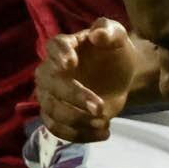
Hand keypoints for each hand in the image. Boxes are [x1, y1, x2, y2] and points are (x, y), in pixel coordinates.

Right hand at [41, 20, 147, 143]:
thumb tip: (97, 35)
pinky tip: (103, 133)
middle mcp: (50, 70)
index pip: (53, 47)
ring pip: (52, 110)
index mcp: (63, 46)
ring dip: (77, 120)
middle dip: (74, 97)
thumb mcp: (118, 37)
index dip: (59, 55)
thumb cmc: (114, 52)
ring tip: (104, 121)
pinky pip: (57, 129)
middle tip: (100, 108)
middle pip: (50, 84)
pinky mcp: (55, 115)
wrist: (118, 76)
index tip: (71, 63)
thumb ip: (110, 31)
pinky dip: (79, 135)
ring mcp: (49, 95)